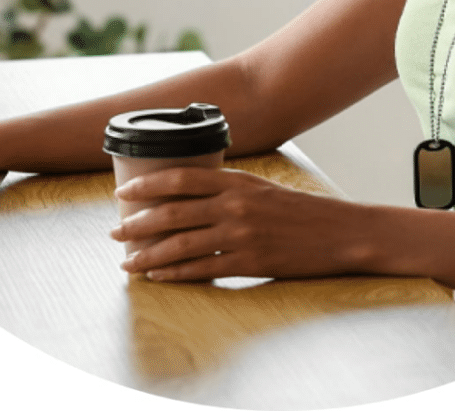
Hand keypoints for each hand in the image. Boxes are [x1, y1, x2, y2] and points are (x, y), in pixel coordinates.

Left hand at [110, 167, 376, 280]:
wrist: (339, 232)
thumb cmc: (299, 212)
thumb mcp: (262, 190)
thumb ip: (229, 191)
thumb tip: (190, 197)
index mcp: (237, 181)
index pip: (181, 178)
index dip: (148, 186)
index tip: (123, 194)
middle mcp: (235, 204)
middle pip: (173, 212)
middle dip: (137, 223)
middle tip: (115, 232)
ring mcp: (241, 234)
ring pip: (181, 244)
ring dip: (148, 255)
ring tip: (128, 262)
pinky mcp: (250, 262)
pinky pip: (203, 269)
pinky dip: (175, 274)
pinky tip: (158, 277)